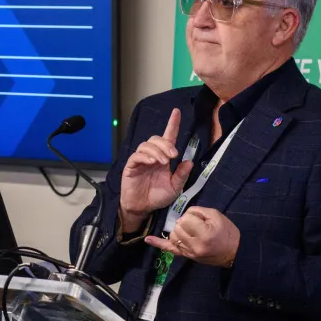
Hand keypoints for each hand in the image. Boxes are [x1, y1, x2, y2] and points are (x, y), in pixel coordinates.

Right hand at [119, 108, 193, 233]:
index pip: (168, 138)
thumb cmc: (157, 196)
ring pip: (147, 145)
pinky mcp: (131, 166)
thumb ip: (181, 175)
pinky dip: (146, 156)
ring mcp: (141, 160)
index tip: (177, 112)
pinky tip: (152, 162)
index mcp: (163, 158)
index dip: (172, 124)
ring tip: (163, 162)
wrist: (142, 208)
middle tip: (173, 155)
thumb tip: (189, 161)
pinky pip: (137, 156)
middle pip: (156, 139)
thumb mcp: (175, 187)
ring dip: (157, 151)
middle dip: (166, 144)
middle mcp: (152, 156)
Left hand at [146, 206, 238, 267]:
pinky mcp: (186, 256)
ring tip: (190, 230)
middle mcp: (194, 245)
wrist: (233, 252)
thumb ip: (198, 211)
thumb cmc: (227, 232)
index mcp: (204, 234)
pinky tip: (148, 239)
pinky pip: (169, 250)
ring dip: (178, 230)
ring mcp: (189, 253)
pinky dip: (158, 244)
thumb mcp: (216, 216)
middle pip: (177, 227)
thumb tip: (184, 214)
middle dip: (184, 222)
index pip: (185, 219)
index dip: (191, 216)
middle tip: (196, 224)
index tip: (199, 219)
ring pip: (173, 236)